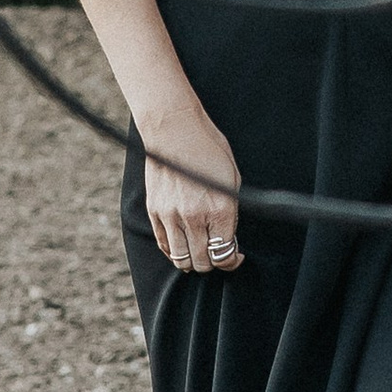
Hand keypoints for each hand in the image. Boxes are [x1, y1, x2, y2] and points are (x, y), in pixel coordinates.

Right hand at [142, 112, 245, 272]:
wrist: (175, 129)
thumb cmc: (209, 149)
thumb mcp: (232, 178)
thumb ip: (231, 211)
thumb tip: (229, 235)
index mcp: (220, 209)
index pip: (225, 254)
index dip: (233, 261)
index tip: (236, 256)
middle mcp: (194, 217)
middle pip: (203, 263)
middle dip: (214, 262)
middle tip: (219, 251)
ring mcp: (171, 216)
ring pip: (182, 260)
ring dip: (194, 260)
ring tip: (201, 250)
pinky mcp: (155, 212)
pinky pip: (164, 245)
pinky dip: (175, 250)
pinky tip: (185, 241)